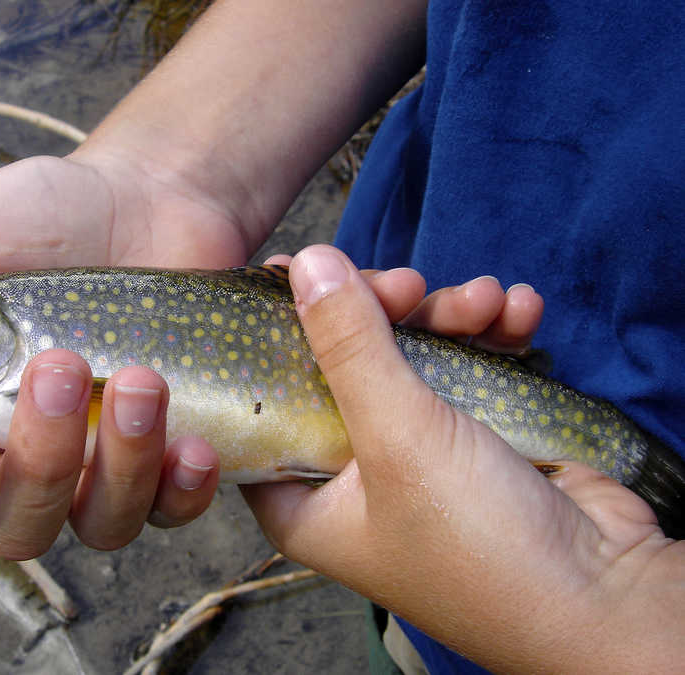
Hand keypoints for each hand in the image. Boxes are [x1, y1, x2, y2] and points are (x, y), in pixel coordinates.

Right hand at [0, 149, 253, 556]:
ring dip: (118, 465)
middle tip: (57, 363)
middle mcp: (29, 456)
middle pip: (17, 520)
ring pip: (100, 523)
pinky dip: (184, 488)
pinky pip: (175, 508)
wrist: (146, 198)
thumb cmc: (38, 220)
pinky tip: (193, 443)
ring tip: (136, 378)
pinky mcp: (171, 451)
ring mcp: (105, 462)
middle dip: (38, 458)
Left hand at [245, 245, 683, 672]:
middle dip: (384, 314)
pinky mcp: (474, 441)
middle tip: (411, 284)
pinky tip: (520, 314)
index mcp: (305, 497)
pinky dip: (492, 339)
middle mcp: (351, 477)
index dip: (274, 334)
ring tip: (488, 302)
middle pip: (344, 368)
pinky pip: (468, 373)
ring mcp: (417, 457)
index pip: (266, 400)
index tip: (293, 270)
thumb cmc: (475, 540)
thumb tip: (307, 263)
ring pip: (412, 362)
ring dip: (451, 319)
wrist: (604, 597)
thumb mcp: (397, 437)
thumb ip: (348, 347)